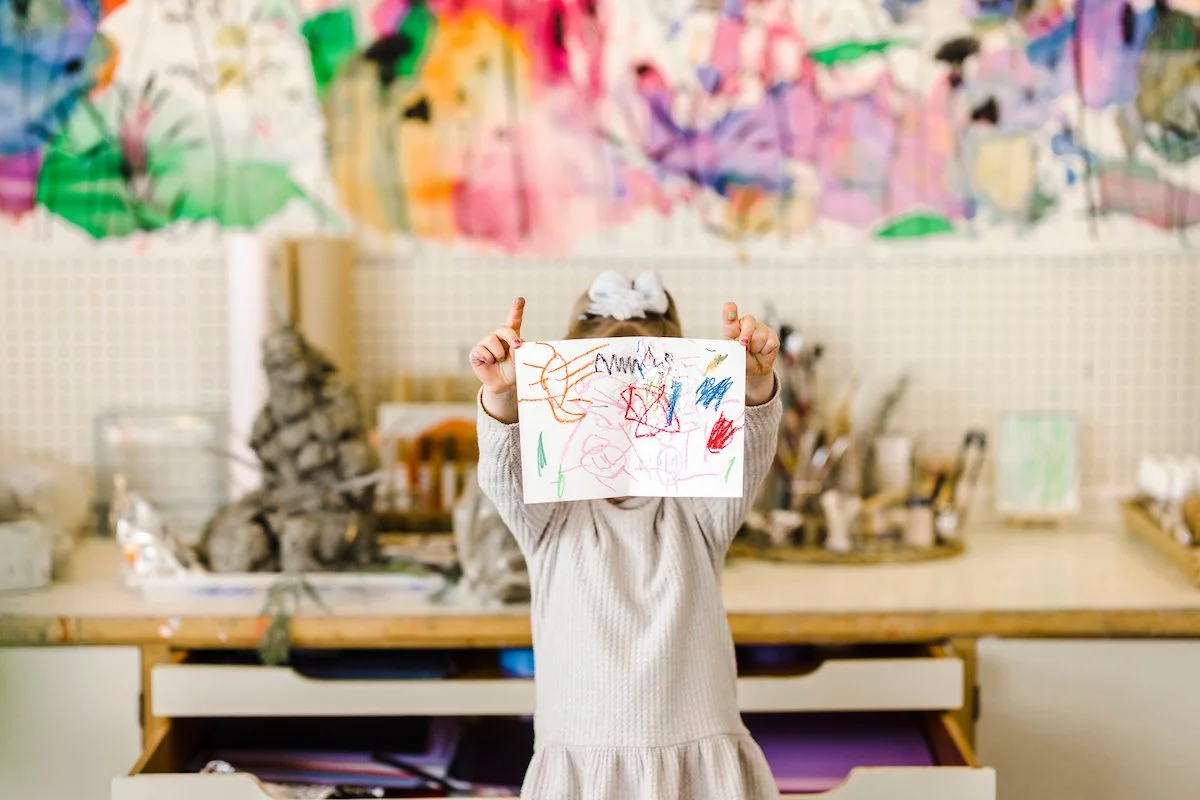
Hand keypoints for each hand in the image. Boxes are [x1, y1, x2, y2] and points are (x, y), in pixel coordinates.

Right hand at [470, 297, 524, 421]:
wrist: (503, 384)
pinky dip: (489, 358)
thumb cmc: (513, 370)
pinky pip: (481, 350)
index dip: (516, 309)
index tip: (521, 300)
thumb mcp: (519, 360)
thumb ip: (518, 351)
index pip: (513, 320)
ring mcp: (486, 343)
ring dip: (499, 353)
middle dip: (511, 337)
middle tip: (517, 346)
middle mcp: (498, 337)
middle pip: (503, 329)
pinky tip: (491, 362)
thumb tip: (513, 346)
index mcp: (511, 336)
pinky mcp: (476, 352)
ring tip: (500, 360)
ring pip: (492, 340)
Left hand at [722, 302, 778, 405]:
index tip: (730, 307)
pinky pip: (770, 342)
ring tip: (753, 352)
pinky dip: (765, 351)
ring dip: (756, 347)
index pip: (730, 318)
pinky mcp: (772, 335)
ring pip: (759, 335)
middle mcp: (746, 325)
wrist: (754, 371)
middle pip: (749, 321)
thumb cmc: (742, 361)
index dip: (730, 312)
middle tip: (743, 343)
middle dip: (747, 332)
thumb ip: (738, 349)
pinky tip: (762, 352)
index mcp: (733, 329)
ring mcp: (760, 328)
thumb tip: (743, 341)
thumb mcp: (736, 357)